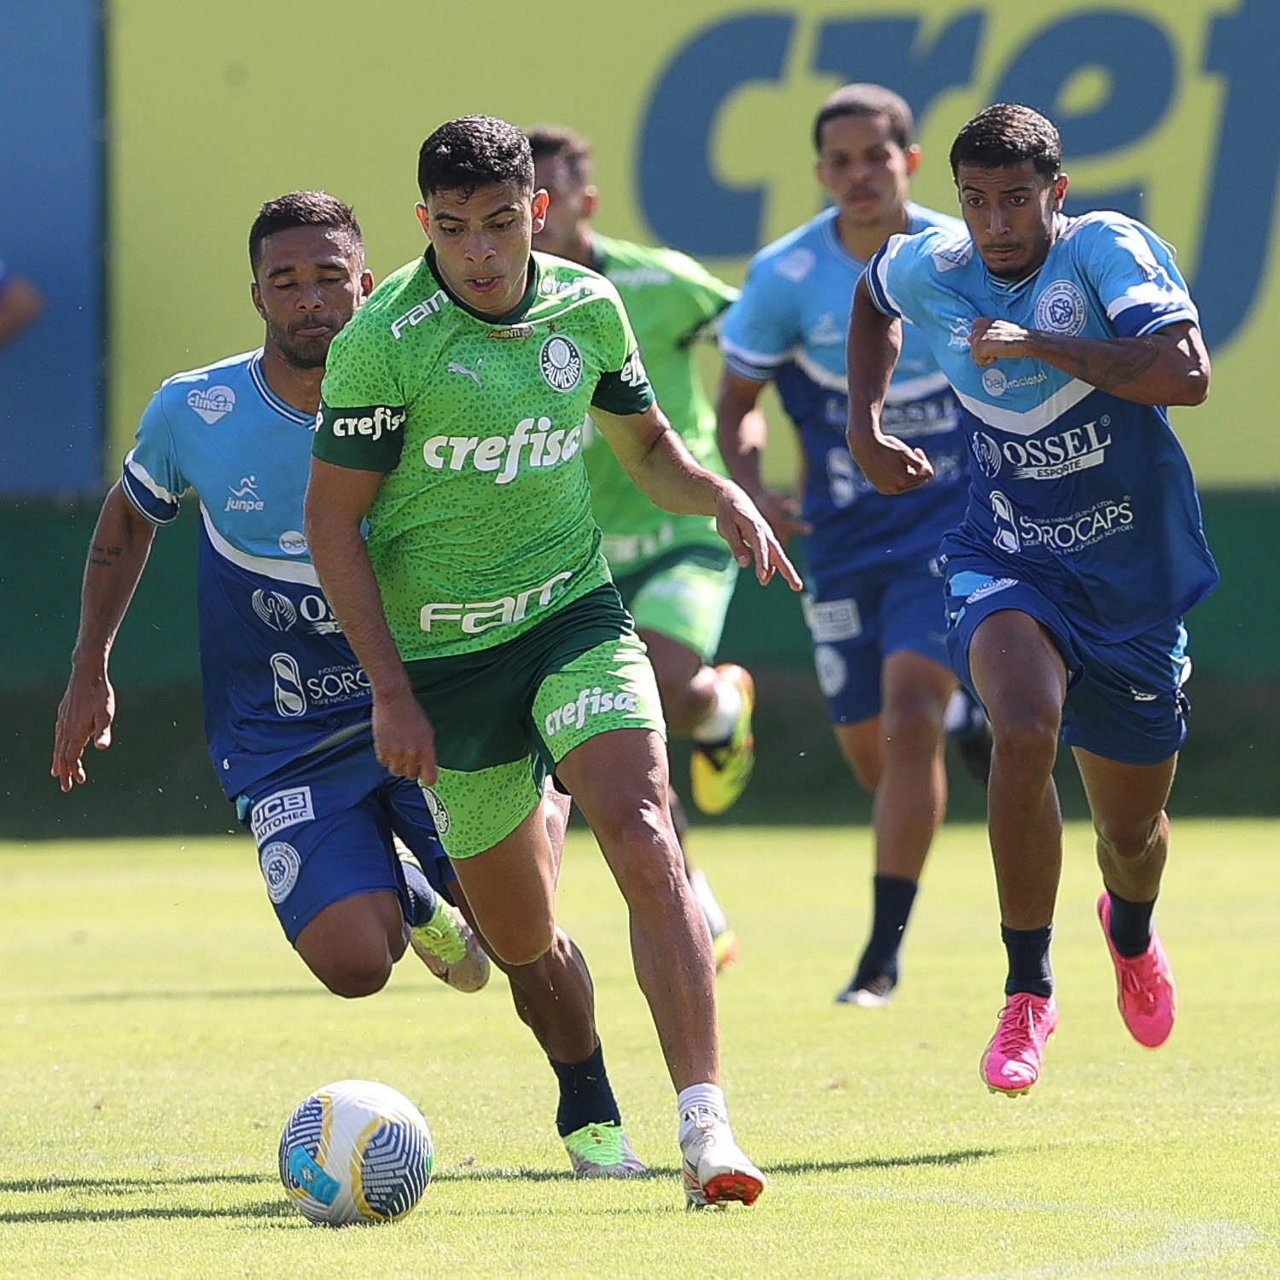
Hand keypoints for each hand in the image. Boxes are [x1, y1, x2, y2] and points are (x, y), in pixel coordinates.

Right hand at [51, 666, 115, 791]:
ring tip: (58, 773)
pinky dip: (57, 746)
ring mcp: (63, 720)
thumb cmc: (100, 694)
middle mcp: (66, 728)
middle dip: (65, 771)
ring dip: (59, 760)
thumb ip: (104, 731)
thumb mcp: (107, 713)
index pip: (72, 756)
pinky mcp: (63, 714)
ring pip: (58, 745)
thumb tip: (102, 748)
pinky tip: (59, 748)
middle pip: (62, 754)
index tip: (79, 782)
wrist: (86, 673)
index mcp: (77, 731)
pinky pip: (58, 735)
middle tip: (66, 787)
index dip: (74, 770)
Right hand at [372, 686, 438, 784]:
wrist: (394, 700)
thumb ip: (427, 751)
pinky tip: (389, 744)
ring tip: (398, 748)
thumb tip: (426, 766)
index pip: (429, 778)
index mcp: (426, 750)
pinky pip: (384, 763)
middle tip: (408, 753)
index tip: (424, 775)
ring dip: (397, 763)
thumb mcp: (427, 732)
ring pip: (396, 771)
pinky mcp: (382, 751)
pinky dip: (386, 757)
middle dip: (411, 768)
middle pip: (411, 776)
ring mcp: (396, 754)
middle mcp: (412, 755)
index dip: (427, 778)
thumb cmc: (412, 712)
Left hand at [715, 484, 803, 590]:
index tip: (762, 578)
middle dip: (788, 571)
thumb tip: (745, 564)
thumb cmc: (728, 512)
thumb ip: (736, 544)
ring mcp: (767, 536)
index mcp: (755, 527)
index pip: (761, 549)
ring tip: (795, 586)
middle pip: (779, 554)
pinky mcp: (764, 539)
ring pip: (778, 555)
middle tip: (798, 586)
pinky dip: (773, 566)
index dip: (763, 564)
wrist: (732, 496)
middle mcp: (765, 532)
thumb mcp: (726, 526)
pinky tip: (765, 577)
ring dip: (786, 571)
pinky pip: (771, 554)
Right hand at [846, 429, 933, 494]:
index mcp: (904, 480)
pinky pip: (897, 485)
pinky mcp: (882, 489)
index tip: (916, 450)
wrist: (864, 447)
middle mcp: (896, 489)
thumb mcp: (906, 452)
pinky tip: (891, 465)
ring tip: (899, 459)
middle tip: (912, 452)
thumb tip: (929, 475)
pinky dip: (898, 476)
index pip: (927, 475)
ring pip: (908, 484)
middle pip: (918, 481)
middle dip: (917, 468)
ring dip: (908, 472)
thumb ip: (919, 464)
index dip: (924, 461)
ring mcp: (888, 490)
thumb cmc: (886, 447)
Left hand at [969, 317, 1033, 365]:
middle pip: (972, 348)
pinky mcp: (980, 345)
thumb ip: (983, 333)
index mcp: (981, 321)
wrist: (1026, 340)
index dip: (983, 344)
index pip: (971, 338)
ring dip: (986, 356)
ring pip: (974, 355)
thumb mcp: (997, 330)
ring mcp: (978, 335)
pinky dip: (988, 361)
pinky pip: (978, 361)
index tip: (995, 342)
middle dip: (983, 351)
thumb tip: (968, 337)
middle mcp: (977, 326)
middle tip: (997, 346)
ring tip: (999, 350)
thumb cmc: (1014, 337)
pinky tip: (998, 354)